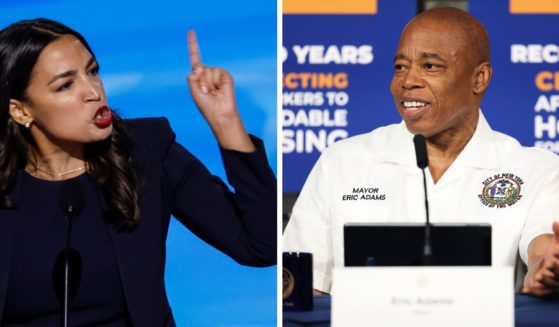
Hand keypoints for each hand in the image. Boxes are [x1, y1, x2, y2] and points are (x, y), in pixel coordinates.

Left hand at [186, 30, 254, 151]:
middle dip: (200, 81)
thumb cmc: (206, 106)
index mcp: (198, 76)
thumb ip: (192, 79)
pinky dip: (216, 82)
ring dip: (208, 84)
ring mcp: (216, 74)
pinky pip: (217, 73)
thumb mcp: (194, 92)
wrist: (220, 113)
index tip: (191, 31)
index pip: (195, 57)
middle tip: (206, 93)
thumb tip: (198, 68)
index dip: (193, 44)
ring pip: (208, 70)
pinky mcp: (225, 76)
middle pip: (199, 67)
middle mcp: (207, 73)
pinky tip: (219, 90)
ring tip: (212, 93)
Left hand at [522, 222, 558, 296]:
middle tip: (543, 271)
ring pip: (550, 286)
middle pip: (557, 277)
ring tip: (536, 280)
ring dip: (544, 284)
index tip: (552, 257)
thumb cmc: (553, 253)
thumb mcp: (557, 243)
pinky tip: (526, 290)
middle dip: (551, 274)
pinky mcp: (544, 290)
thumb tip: (554, 222)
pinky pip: (540, 293)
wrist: (547, 265)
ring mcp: (553, 285)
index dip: (556, 264)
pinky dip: (533, 292)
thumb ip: (558, 233)